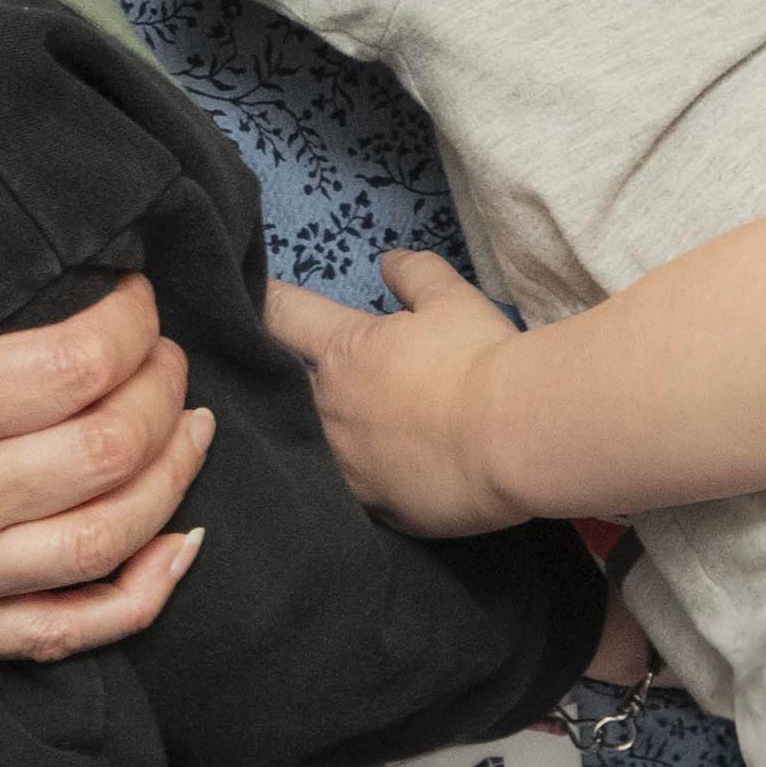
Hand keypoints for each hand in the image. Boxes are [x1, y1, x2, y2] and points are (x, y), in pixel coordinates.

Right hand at [0, 206, 213, 659]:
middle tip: (165, 349)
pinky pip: (68, 631)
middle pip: (108, 449)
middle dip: (163, 388)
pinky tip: (176, 547)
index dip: (128, 323)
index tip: (133, 293)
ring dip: (172, 475)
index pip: (68, 368)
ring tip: (189, 422)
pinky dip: (142, 594)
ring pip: (108, 537)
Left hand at [257, 250, 533, 540]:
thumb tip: (388, 260)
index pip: (283, 313)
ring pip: (318, 444)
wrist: (511, 439)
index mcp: (343, 350)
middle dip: (296, 379)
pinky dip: (361, 481)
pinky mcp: (370, 506)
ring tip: (357, 435)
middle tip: (317, 379)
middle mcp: (328, 407)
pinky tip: (385, 478)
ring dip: (330, 434)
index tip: (254, 296)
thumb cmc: (479, 359)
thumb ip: (416, 275)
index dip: (266, 299)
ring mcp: (344, 463)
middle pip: (289, 387)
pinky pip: (352, 492)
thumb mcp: (453, 301)